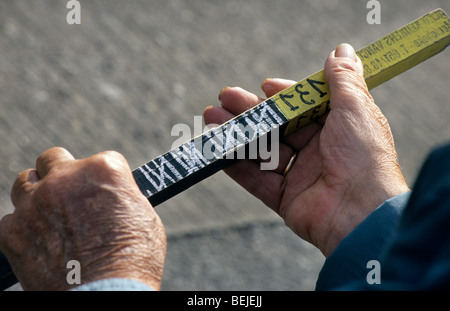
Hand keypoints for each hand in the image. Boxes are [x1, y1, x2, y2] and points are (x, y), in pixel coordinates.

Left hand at [0, 147, 165, 289]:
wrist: (107, 296)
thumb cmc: (134, 260)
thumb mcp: (143, 216)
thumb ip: (121, 195)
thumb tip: (111, 194)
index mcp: (102, 170)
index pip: (99, 158)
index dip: (102, 178)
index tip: (102, 191)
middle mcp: (64, 179)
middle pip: (53, 158)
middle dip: (62, 173)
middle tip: (70, 193)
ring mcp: (34, 204)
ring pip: (24, 182)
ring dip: (37, 194)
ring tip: (51, 215)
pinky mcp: (12, 233)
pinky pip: (10, 220)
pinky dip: (23, 229)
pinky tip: (42, 242)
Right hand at [204, 44, 408, 255]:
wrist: (362, 213)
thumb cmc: (364, 156)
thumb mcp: (356, 108)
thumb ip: (344, 79)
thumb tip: (341, 50)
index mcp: (337, 129)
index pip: (304, 107)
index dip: (285, 95)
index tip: (266, 85)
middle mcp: (318, 152)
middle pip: (277, 127)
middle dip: (250, 111)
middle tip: (224, 96)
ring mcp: (300, 176)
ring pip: (262, 151)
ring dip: (236, 134)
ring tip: (210, 118)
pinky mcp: (285, 200)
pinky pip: (256, 180)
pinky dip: (236, 166)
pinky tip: (218, 150)